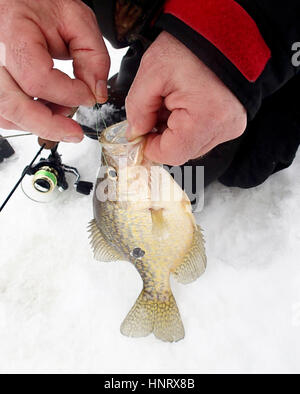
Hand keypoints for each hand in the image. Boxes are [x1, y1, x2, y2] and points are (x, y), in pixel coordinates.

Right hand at [0, 0, 109, 141]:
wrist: (16, 2)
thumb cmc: (40, 5)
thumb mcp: (76, 20)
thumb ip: (93, 56)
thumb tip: (96, 93)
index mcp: (13, 33)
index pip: (37, 77)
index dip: (68, 94)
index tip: (88, 95)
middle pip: (14, 105)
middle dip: (50, 125)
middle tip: (74, 133)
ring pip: (6, 114)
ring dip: (38, 123)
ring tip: (62, 115)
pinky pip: (3, 113)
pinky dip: (26, 119)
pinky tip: (45, 110)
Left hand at [126, 32, 246, 164]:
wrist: (218, 31)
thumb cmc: (189, 46)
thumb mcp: (152, 72)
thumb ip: (137, 109)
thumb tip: (135, 133)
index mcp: (206, 118)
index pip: (171, 154)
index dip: (150, 147)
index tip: (140, 132)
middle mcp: (224, 128)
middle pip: (182, 152)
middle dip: (162, 136)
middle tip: (156, 110)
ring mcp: (231, 127)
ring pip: (191, 145)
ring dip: (176, 132)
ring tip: (173, 103)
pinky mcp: (233, 123)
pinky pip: (203, 136)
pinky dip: (189, 126)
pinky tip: (185, 106)